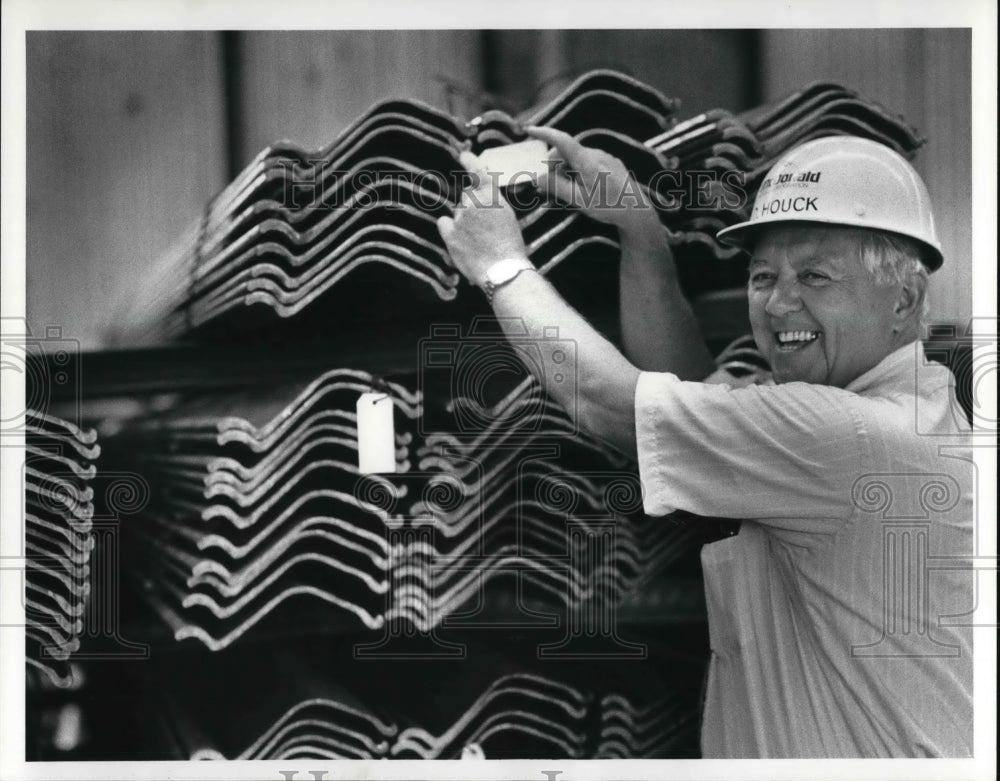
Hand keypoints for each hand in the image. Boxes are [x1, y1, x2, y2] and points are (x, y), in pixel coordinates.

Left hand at [436, 151, 528, 288]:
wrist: (502, 271)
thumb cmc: (510, 246)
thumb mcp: (507, 216)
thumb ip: (492, 201)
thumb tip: (475, 195)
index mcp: (492, 196)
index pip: (478, 171)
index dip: (470, 161)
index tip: (463, 155)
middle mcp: (474, 202)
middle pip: (467, 196)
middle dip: (472, 206)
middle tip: (485, 226)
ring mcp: (460, 217)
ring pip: (458, 211)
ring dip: (465, 220)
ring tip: (479, 240)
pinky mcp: (450, 233)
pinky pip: (444, 222)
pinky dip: (450, 228)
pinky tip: (461, 240)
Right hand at [526, 125, 658, 233]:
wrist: (637, 212)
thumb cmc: (609, 207)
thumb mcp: (579, 200)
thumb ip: (557, 186)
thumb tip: (538, 177)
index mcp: (587, 161)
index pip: (562, 140)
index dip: (545, 133)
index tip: (530, 130)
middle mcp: (596, 154)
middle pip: (567, 152)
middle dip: (554, 165)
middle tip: (547, 185)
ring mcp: (605, 158)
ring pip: (577, 158)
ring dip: (566, 170)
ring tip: (566, 191)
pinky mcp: (611, 164)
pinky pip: (588, 162)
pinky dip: (578, 171)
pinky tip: (581, 188)